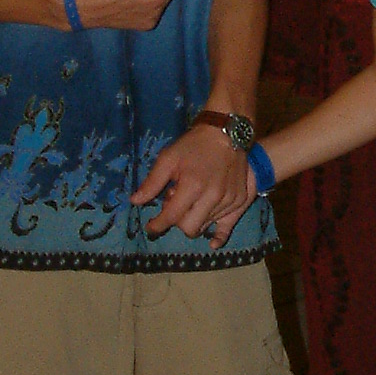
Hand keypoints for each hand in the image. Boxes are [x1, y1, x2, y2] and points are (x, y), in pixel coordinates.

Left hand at [131, 124, 255, 246]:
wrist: (227, 133)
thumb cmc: (194, 145)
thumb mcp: (168, 158)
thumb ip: (152, 182)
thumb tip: (135, 201)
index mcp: (193, 185)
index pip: (171, 217)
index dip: (157, 225)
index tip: (150, 227)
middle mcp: (213, 196)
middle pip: (189, 228)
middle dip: (177, 221)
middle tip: (175, 204)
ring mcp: (229, 200)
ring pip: (205, 226)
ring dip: (194, 219)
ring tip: (193, 199)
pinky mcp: (239, 201)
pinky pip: (226, 226)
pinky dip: (218, 233)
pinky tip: (212, 241)